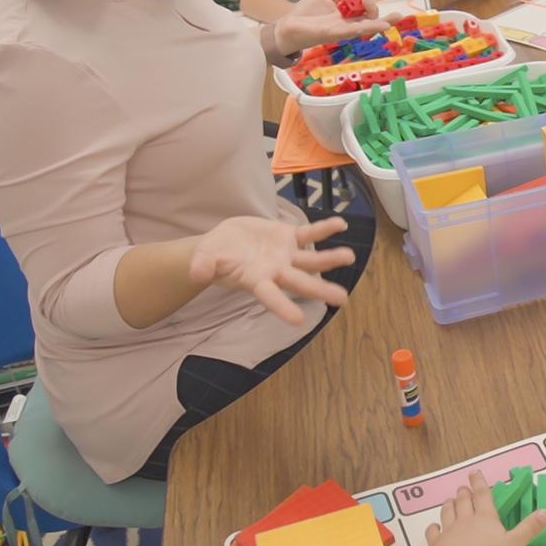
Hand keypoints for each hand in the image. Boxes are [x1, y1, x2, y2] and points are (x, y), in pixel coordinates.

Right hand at [189, 216, 354, 324]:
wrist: (225, 241)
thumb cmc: (215, 255)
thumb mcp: (205, 258)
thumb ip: (203, 265)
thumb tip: (195, 273)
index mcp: (256, 281)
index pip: (270, 297)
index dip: (283, 307)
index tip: (299, 321)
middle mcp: (276, 271)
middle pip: (300, 282)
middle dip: (320, 290)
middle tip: (342, 300)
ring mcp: (286, 255)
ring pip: (312, 260)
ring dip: (330, 259)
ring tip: (350, 257)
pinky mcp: (290, 237)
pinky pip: (311, 234)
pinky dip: (325, 229)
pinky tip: (341, 224)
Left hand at [274, 0, 390, 52]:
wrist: (287, 26)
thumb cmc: (306, 15)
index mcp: (346, 18)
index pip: (367, 15)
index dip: (373, 7)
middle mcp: (346, 26)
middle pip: (370, 23)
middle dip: (381, 17)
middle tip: (381, 10)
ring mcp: (339, 31)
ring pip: (362, 28)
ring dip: (375, 26)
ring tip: (388, 24)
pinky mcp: (330, 33)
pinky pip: (347, 31)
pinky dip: (359, 28)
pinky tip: (370, 27)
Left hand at [424, 471, 545, 545]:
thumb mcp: (514, 544)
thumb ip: (529, 528)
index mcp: (486, 517)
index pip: (483, 495)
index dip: (479, 483)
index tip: (475, 472)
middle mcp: (466, 519)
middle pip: (464, 501)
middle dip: (464, 493)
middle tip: (463, 487)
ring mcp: (449, 530)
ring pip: (448, 512)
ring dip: (449, 505)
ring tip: (450, 500)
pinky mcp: (437, 543)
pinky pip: (433, 532)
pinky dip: (433, 527)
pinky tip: (433, 526)